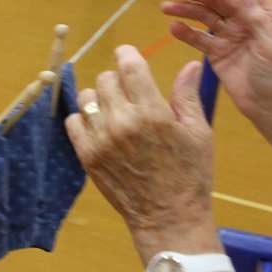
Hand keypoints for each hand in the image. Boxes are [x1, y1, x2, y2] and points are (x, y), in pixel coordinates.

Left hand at [65, 47, 216, 258]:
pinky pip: (73, 121)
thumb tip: (190, 64)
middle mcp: (123, 123)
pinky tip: (101, 127)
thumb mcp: (198, 133)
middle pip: (106, 79)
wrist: (169, 217)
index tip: (127, 54)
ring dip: (100, 98)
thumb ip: (187, 95)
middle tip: (130, 93)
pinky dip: (84, 119)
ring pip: (87, 97)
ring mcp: (101, 139)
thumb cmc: (190, 174)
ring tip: (116, 111)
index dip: (127, 54)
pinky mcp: (86, 155)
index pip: (129, 66)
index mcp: (153, 113)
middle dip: (118, 80)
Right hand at [161, 0, 271, 123]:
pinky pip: (199, 38)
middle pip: (219, 1)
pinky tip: (174, 28)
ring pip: (205, 17)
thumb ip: (256, 17)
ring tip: (166, 8)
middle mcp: (246, 22)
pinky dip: (186, 32)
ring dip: (186, 10)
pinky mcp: (217, 53)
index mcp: (265, 16)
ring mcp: (230, 37)